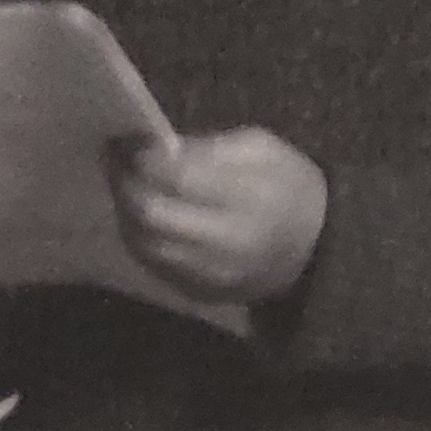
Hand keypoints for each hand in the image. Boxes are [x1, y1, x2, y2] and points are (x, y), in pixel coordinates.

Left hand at [106, 127, 327, 306]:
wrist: (315, 250)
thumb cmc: (289, 186)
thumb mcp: (263, 148)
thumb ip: (210, 147)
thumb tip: (158, 149)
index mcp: (249, 199)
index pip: (179, 179)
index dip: (143, 157)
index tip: (128, 136)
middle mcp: (226, 244)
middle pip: (152, 216)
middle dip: (124, 182)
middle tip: (115, 156)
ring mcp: (209, 276)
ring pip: (142, 244)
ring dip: (125, 210)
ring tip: (123, 181)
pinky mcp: (198, 294)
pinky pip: (152, 264)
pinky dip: (138, 235)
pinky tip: (139, 212)